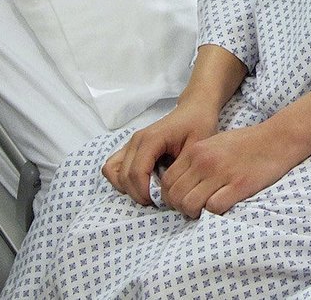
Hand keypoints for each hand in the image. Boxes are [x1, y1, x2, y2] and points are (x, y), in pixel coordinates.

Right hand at [101, 101, 221, 206]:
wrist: (194, 109)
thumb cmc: (198, 125)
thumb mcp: (196, 147)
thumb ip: (180, 168)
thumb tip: (167, 191)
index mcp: (151, 139)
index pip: (136, 173)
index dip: (144, 192)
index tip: (159, 201)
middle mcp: (136, 140)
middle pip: (123, 176)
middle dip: (137, 193)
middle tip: (157, 199)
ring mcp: (130, 143)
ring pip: (113, 172)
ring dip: (127, 187)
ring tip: (148, 191)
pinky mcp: (129, 148)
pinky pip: (113, 167)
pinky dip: (121, 180)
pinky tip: (142, 183)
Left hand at [156, 122, 306, 217]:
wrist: (278, 138)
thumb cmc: (247, 143)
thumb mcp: (215, 143)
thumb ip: (196, 160)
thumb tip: (181, 184)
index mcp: (196, 150)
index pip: (166, 181)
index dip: (170, 196)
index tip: (181, 200)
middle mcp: (204, 161)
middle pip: (175, 196)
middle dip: (180, 208)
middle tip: (192, 209)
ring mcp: (221, 173)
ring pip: (190, 204)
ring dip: (195, 213)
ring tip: (205, 211)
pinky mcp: (238, 185)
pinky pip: (213, 207)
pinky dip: (214, 212)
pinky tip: (222, 206)